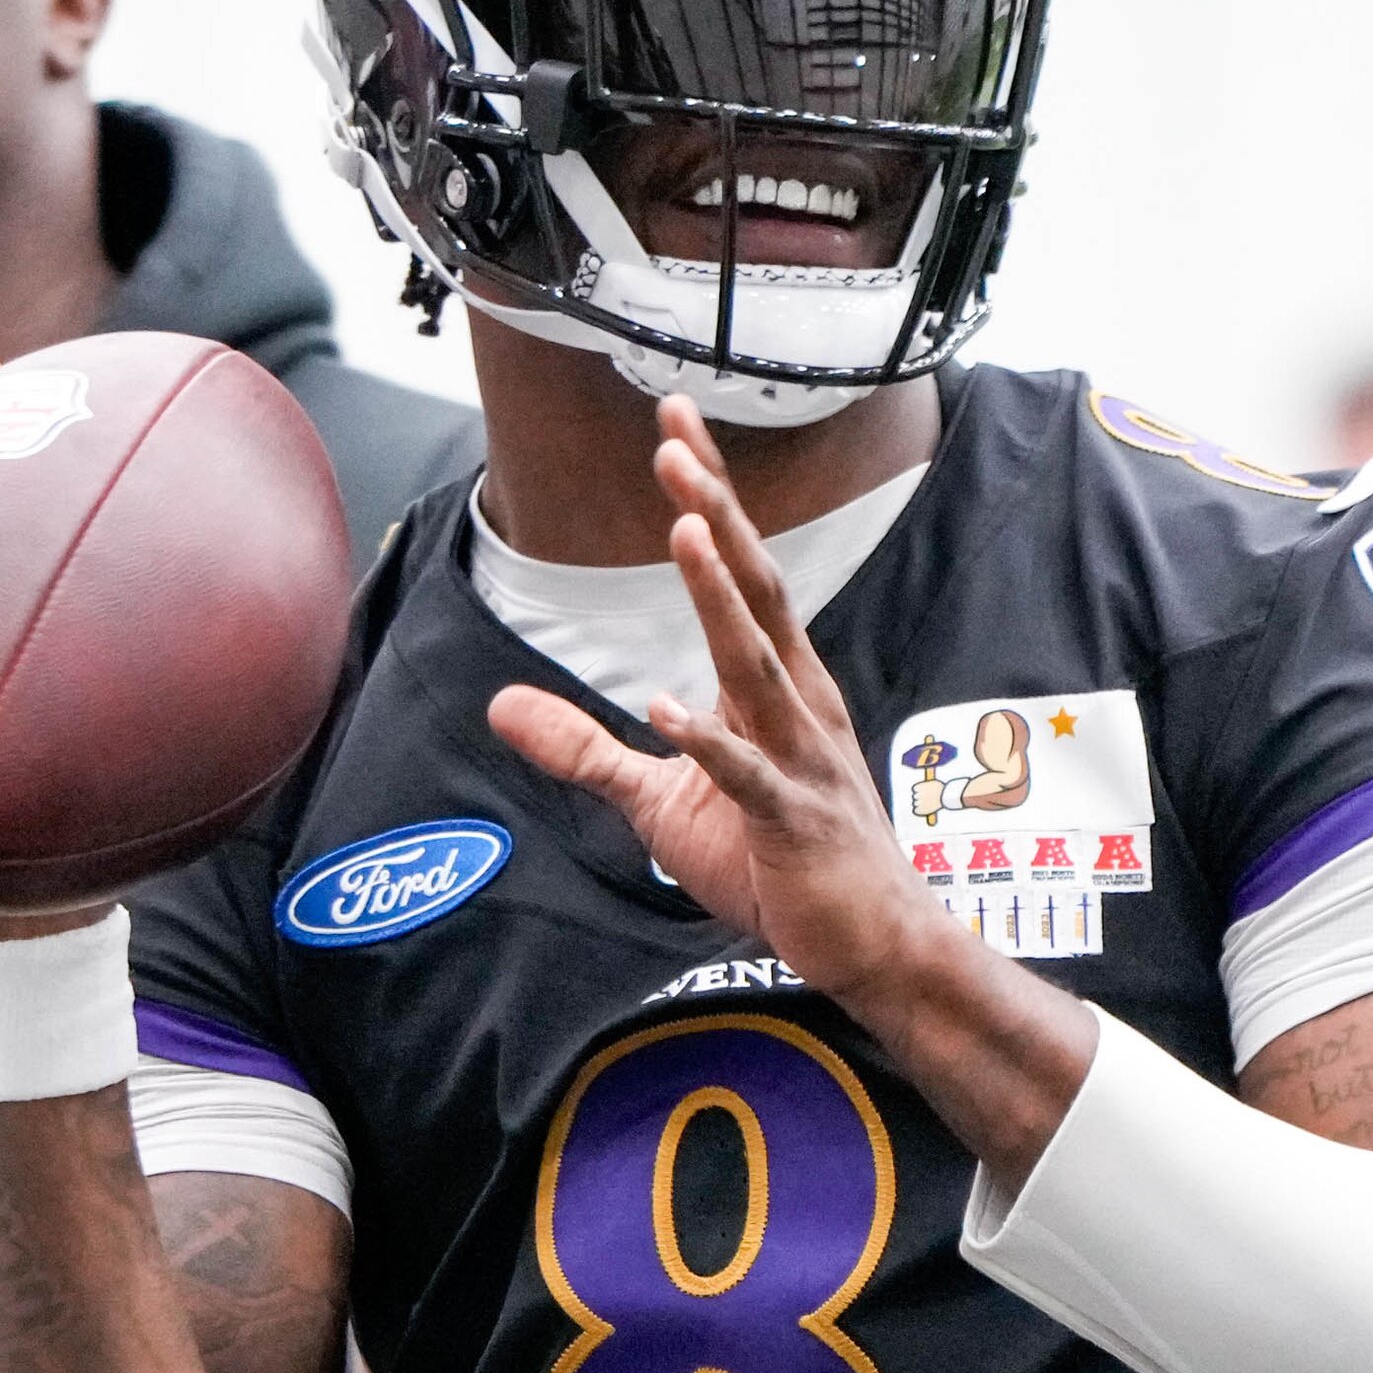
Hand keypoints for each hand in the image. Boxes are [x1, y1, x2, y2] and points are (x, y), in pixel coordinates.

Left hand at [480, 398, 942, 1009]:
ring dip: (719, 596)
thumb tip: (501, 705)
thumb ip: (585, 748)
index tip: (675, 426)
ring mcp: (800, 759)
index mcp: (773, 685)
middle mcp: (796, 703)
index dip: (707, 500)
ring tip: (684, 529)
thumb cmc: (778, 866)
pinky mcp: (793, 823)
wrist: (871, 946)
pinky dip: (711, 744)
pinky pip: (749, 777)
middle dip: (715, 514)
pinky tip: (670, 710)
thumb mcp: (662, 800)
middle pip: (756, 589)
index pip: (740, 573)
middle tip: (675, 441)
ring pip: (757, 662)